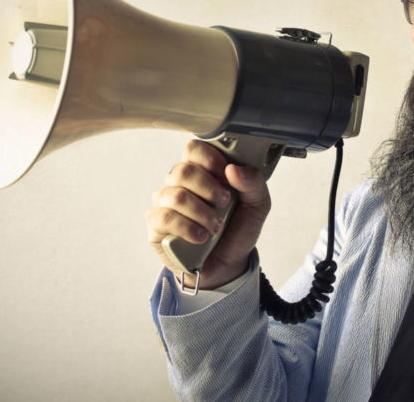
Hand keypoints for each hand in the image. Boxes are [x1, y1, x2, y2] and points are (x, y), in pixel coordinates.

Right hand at [146, 140, 271, 289]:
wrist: (229, 264)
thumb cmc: (238, 230)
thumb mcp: (258, 205)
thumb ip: (253, 183)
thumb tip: (233, 169)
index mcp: (203, 171)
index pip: (193, 149)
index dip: (209, 159)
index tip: (226, 175)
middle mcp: (180, 184)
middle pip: (183, 170)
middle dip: (209, 189)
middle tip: (224, 203)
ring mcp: (165, 203)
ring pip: (176, 196)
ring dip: (202, 213)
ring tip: (216, 227)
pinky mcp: (156, 226)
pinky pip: (165, 218)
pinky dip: (188, 228)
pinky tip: (201, 237)